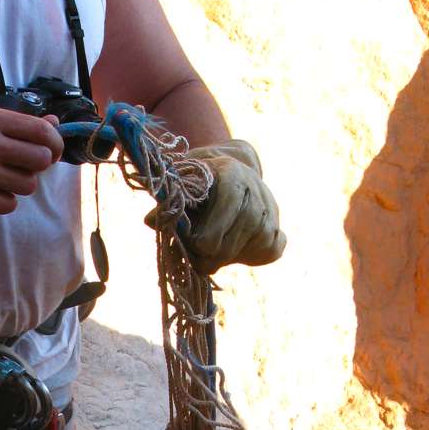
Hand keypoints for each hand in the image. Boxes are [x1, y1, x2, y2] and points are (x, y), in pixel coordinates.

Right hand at [0, 106, 63, 216]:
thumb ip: (14, 124)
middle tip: (20, 169)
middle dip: (37, 168)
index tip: (51, 152)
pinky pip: (9, 204)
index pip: (41, 131)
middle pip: (41, 160)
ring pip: (27, 185)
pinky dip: (1, 202)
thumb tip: (55, 123)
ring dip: (17, 186)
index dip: (54, 144)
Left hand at [178, 139, 284, 272]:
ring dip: (228, 256)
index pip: (229, 205)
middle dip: (212, 253)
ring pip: (251, 248)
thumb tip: (150, 221)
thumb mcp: (180, 183)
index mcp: (233, 173)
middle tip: (198, 258)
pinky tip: (236, 249)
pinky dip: (251, 258)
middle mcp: (257, 189)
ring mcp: (271, 211)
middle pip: (237, 234)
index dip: (208, 232)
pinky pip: (269, 252)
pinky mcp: (278, 231)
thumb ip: (168, 203)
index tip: (193, 243)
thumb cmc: (198, 182)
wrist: (231, 171)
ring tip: (214, 250)